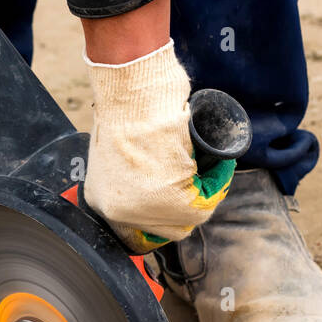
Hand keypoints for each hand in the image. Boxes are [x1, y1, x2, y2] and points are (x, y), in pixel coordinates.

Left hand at [82, 41, 235, 254]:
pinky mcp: (172, 201)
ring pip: (189, 218)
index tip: (181, 199)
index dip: (165, 213)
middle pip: (167, 228)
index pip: (140, 227)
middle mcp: (120, 212)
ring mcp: (145, 210)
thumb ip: (131, 172)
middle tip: (201, 182)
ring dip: (205, 195)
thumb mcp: (118, 149)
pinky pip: (204, 203)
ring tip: (210, 169)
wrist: (133, 94)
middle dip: (188, 207)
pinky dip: (217, 183)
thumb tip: (156, 178)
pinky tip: (218, 166)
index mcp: (103, 201)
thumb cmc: (126, 107)